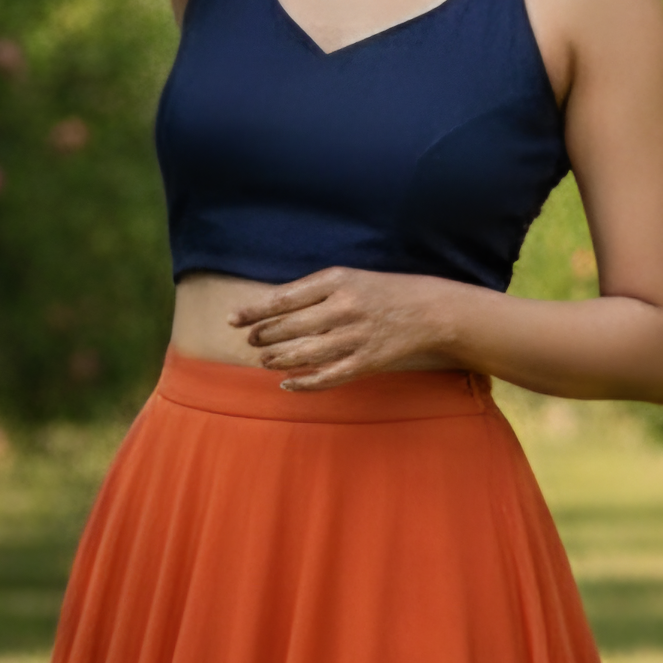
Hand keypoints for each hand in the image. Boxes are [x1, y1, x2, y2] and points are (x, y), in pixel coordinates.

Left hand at [227, 267, 462, 387]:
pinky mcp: (366, 362)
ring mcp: (355, 337)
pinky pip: (326, 377)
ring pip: (302, 354)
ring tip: (264, 360)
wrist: (429, 310)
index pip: (283, 298)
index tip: (233, 319)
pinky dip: (303, 383)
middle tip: (251, 341)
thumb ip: (313, 291)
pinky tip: (287, 383)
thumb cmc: (382, 292)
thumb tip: (271, 307)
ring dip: (277, 359)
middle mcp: (344, 308)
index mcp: (337, 281)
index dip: (254, 311)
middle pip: (288, 327)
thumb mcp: (348, 279)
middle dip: (263, 336)